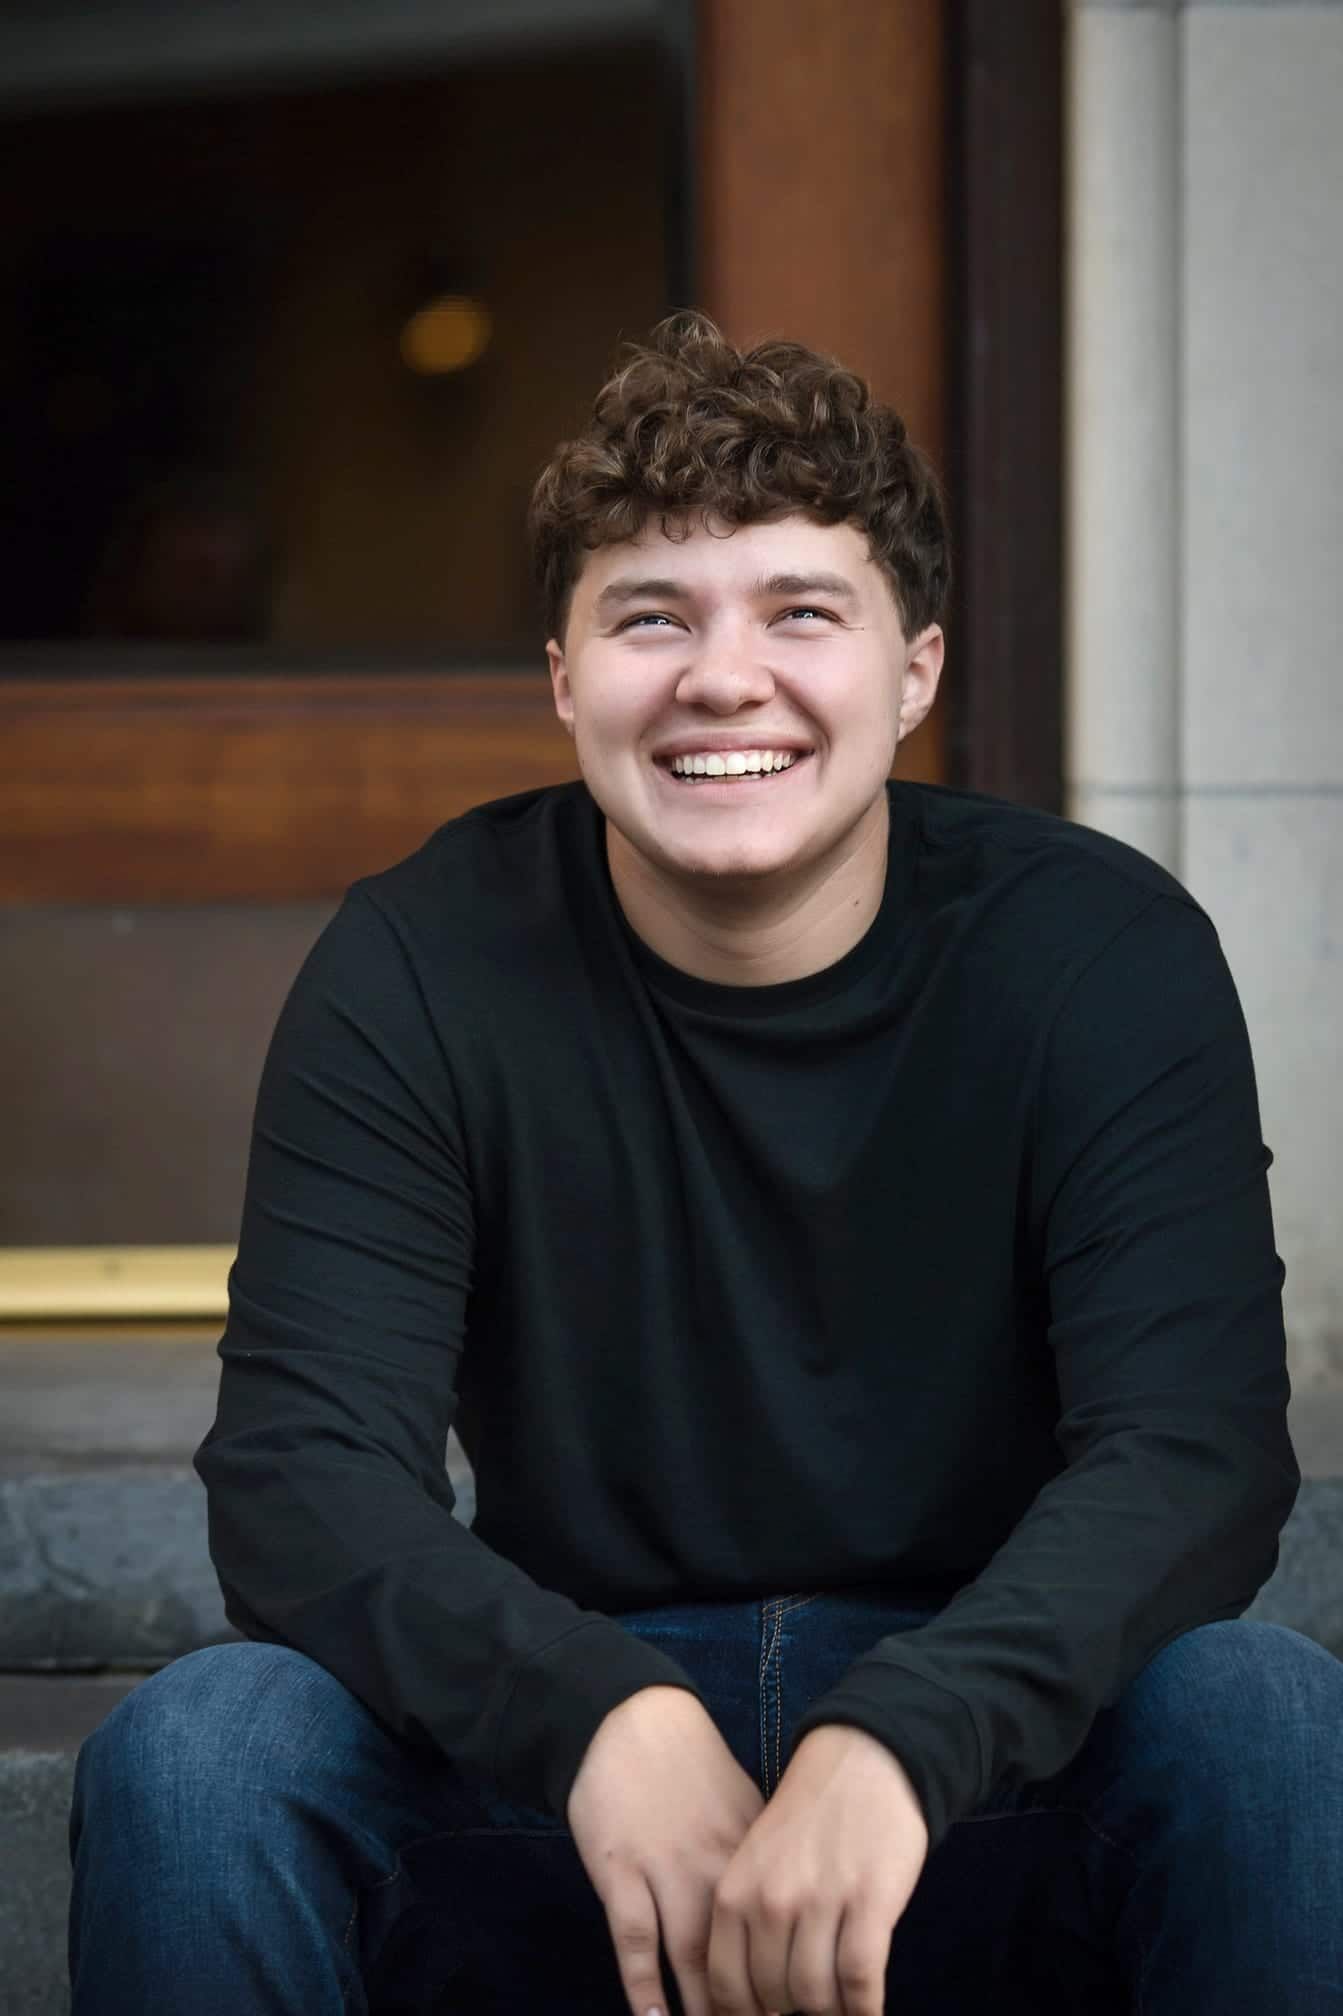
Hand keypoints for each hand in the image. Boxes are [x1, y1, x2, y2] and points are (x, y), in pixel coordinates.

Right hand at [567, 1684, 772, 2015]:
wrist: (629, 1718)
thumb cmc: (686, 1766)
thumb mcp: (741, 1805)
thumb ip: (763, 1858)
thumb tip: (788, 1909)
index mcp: (752, 1850)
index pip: (782, 1931)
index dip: (793, 1978)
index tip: (805, 2010)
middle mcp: (717, 1864)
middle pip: (744, 1953)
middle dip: (755, 2006)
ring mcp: (666, 1869)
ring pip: (692, 1955)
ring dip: (705, 2005)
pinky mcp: (621, 1870)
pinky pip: (635, 1938)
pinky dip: (644, 1984)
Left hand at [706, 1724, 928, 2015]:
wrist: (862, 1759)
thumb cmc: (808, 1817)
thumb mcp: (756, 1861)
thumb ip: (747, 1921)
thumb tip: (751, 1995)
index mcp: (735, 1892)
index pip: (726, 1987)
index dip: (746, 2015)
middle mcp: (771, 1901)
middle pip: (775, 1998)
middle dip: (793, 2011)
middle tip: (809, 2005)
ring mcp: (821, 1902)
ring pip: (817, 1997)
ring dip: (831, 2011)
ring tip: (840, 2004)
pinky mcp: (870, 1901)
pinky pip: (861, 1981)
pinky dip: (865, 2009)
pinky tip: (869, 2010)